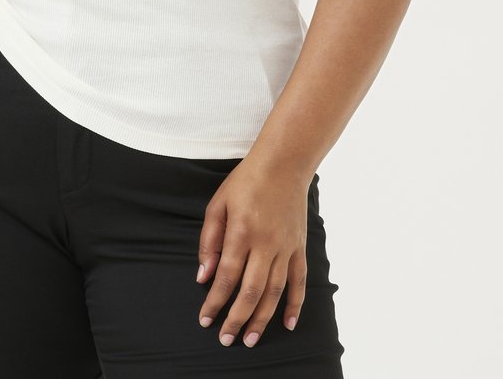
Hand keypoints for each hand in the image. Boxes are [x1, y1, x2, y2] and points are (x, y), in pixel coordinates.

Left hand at [196, 157, 310, 348]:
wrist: (284, 163)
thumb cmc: (246, 181)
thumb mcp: (218, 203)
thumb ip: (209, 241)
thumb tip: (203, 276)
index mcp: (241, 231)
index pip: (226, 277)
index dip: (215, 302)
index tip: (205, 320)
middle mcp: (265, 243)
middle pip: (250, 291)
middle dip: (237, 319)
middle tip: (227, 340)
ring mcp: (285, 247)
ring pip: (274, 292)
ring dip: (262, 319)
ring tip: (251, 339)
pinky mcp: (300, 247)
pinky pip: (299, 281)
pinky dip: (295, 304)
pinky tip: (288, 323)